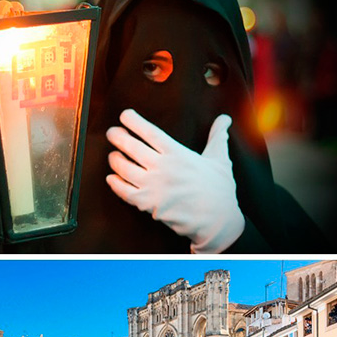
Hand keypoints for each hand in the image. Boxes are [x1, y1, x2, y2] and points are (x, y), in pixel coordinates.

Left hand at [105, 110, 243, 253]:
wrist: (218, 221)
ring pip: (123, 168)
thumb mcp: (220, 160)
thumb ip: (217, 137)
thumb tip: (224, 119)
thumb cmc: (220, 190)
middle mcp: (163, 168)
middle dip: (117, 137)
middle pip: (131, 147)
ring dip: (115, 160)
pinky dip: (115, 184)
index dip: (134, 121)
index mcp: (178, 154)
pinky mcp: (148, 204)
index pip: (150, 132)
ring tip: (113, 156)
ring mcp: (153, 186)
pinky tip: (112, 178)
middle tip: (112, 133)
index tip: (125, 115)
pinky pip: (124, 191)